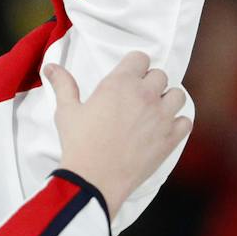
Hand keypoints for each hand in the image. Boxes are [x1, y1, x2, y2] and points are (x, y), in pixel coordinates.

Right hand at [45, 53, 190, 218]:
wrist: (95, 177)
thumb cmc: (79, 143)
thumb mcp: (67, 110)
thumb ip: (63, 84)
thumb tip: (51, 67)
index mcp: (120, 84)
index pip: (141, 58)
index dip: (134, 65)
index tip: (128, 74)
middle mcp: (145, 96)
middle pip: (161, 75)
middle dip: (150, 82)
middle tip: (137, 95)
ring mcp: (161, 117)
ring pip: (178, 95)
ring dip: (167, 99)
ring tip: (153, 110)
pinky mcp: (170, 138)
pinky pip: (185, 121)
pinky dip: (177, 123)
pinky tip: (162, 128)